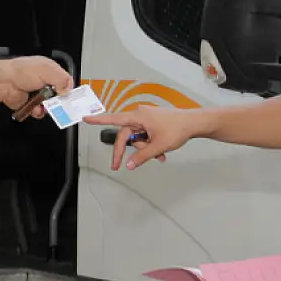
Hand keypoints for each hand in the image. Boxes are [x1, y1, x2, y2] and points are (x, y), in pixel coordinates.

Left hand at [0, 57, 73, 116]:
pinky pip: (39, 111)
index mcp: (49, 70)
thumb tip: (68, 89)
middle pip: (59, 94)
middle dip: (59, 100)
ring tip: (45, 105)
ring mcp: (36, 93)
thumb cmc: (21, 71)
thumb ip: (61, 79)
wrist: (4, 82)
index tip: (68, 95)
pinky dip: (38, 112)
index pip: (65, 80)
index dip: (68, 88)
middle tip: (58, 102)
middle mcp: (44, 81)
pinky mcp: (30, 103)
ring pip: (50, 104)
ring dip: (48, 107)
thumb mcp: (47, 70)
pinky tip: (36, 109)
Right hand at [83, 105, 202, 169]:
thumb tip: (129, 164)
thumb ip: (142, 156)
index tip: (85, 118)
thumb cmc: (178, 129)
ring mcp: (147, 118)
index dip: (98, 121)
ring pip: (137, 138)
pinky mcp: (153, 122)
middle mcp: (140, 115)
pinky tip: (161, 152)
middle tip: (117, 166)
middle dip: (129, 151)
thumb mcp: (158, 146)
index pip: (114, 120)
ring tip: (160, 156)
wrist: (194, 123)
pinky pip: (145, 135)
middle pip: (126, 136)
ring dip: (145, 149)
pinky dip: (151, 145)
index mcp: (138, 117)